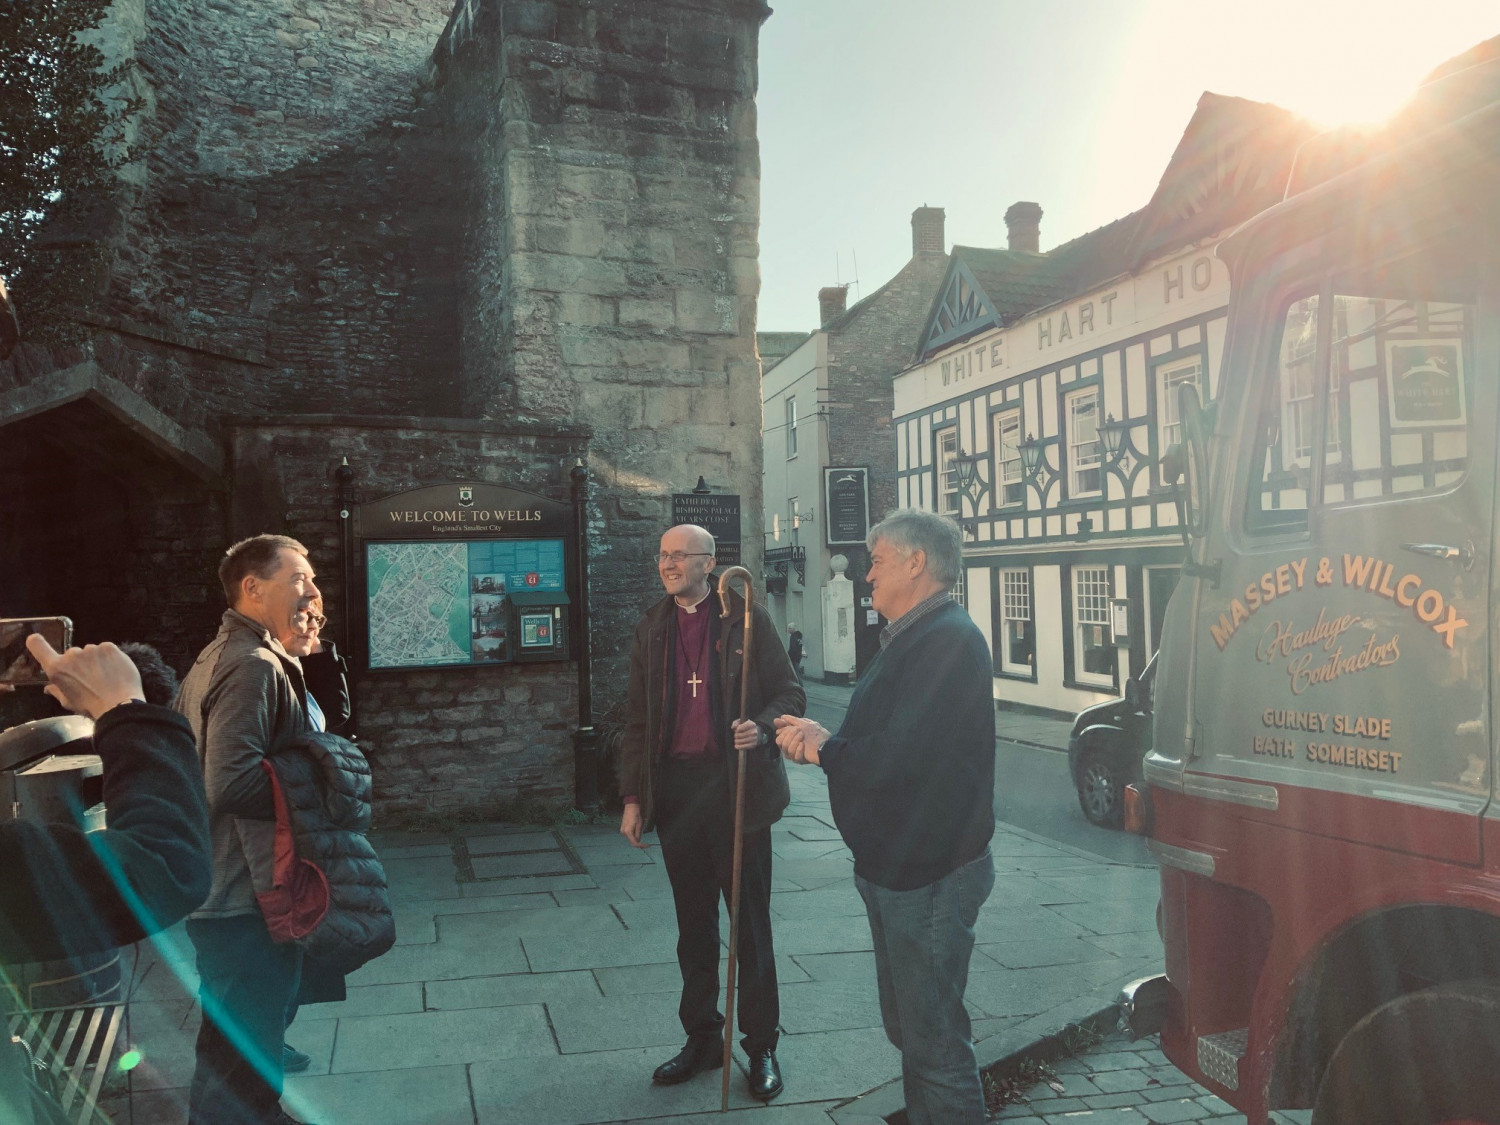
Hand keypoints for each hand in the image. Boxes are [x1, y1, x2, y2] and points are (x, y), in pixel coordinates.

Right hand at [27, 634, 143, 719]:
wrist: (119, 705)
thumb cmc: (90, 706)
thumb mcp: (68, 702)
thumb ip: (57, 691)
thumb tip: (49, 687)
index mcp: (56, 668)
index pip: (38, 646)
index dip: (36, 642)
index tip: (36, 640)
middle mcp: (71, 655)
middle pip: (73, 654)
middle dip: (79, 663)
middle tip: (90, 677)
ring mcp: (91, 649)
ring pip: (91, 652)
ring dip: (95, 660)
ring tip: (105, 676)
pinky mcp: (108, 647)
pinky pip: (106, 649)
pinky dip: (110, 657)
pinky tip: (115, 670)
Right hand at [620, 802, 646, 848]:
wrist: (631, 805)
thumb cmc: (637, 813)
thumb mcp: (640, 824)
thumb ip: (638, 834)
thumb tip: (638, 841)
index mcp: (627, 832)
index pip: (635, 843)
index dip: (642, 846)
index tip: (648, 845)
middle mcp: (623, 832)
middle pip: (632, 841)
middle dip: (639, 842)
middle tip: (647, 842)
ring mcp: (622, 830)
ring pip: (631, 838)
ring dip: (637, 837)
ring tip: (641, 830)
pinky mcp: (623, 827)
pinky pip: (629, 834)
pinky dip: (634, 834)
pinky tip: (637, 829)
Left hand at [730, 718, 761, 750]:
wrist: (758, 733)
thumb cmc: (747, 727)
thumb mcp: (742, 722)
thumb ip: (736, 723)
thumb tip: (733, 727)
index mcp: (751, 724)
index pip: (739, 728)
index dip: (736, 730)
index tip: (737, 730)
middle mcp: (754, 732)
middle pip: (739, 735)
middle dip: (736, 735)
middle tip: (737, 735)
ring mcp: (754, 739)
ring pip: (740, 741)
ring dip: (736, 741)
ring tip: (737, 740)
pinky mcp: (753, 745)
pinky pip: (743, 747)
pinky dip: (738, 746)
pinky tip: (736, 745)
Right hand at [774, 715, 828, 765]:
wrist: (827, 743)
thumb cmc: (816, 733)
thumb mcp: (803, 723)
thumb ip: (790, 721)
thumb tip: (777, 719)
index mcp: (790, 739)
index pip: (779, 737)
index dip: (783, 731)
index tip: (793, 727)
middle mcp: (790, 747)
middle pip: (780, 742)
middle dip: (788, 734)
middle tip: (799, 731)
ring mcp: (794, 754)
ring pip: (785, 749)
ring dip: (794, 740)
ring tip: (802, 736)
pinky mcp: (799, 760)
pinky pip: (793, 756)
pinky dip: (798, 749)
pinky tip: (803, 745)